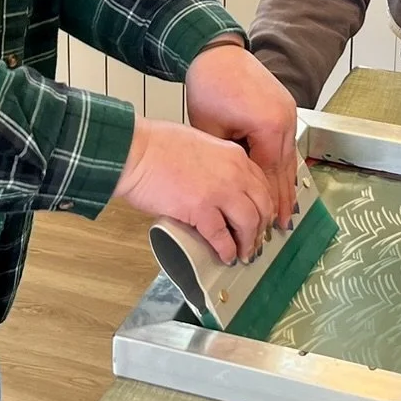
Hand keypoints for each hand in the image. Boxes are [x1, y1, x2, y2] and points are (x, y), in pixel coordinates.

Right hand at [113, 116, 276, 264]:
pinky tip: (226, 256)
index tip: (261, 217)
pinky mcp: (201, 210)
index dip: (264, 205)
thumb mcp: (200, 143)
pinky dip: (227, 250)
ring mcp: (220, 192)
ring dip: (248, 243)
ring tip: (244, 254)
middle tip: (256, 240)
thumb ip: (216, 163)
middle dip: (262, 227)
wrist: (136, 150)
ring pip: (249, 223)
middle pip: (262, 206)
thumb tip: (216, 183)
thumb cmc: (156, 144)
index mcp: (234, 155)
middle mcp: (234, 173)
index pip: (261, 184)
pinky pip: (222, 237)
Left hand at [182, 40, 298, 229]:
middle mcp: (285, 121)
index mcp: (269, 128)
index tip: (268, 225)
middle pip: (285, 169)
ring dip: (286, 183)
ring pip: (289, 157)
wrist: (216, 53)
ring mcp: (288, 112)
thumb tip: (229, 190)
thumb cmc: (209, 87)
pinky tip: (283, 179)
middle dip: (283, 199)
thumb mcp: (211, 131)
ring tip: (286, 210)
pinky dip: (283, 163)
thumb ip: (226, 162)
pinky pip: (287, 143)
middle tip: (282, 227)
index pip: (269, 175)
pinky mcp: (284, 107)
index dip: (268, 203)